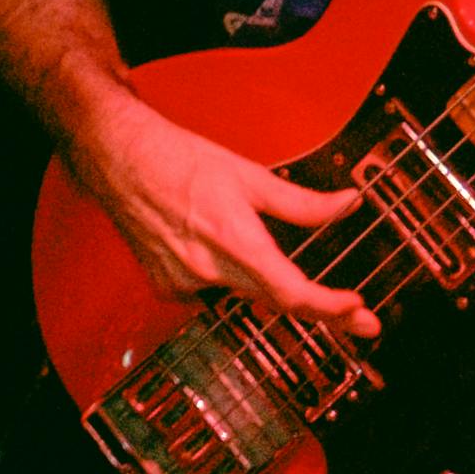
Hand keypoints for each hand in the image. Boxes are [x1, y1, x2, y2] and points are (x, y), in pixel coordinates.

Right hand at [64, 87, 377, 332]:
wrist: (117, 155)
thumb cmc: (177, 158)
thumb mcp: (248, 175)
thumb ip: (302, 202)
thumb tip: (348, 204)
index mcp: (234, 238)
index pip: (290, 292)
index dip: (329, 308)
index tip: (358, 311)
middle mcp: (208, 268)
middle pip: (276, 303)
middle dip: (322, 312)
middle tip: (357, 318)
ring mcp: (184, 281)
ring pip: (244, 297)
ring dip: (267, 288)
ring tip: (270, 264)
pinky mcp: (167, 286)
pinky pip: (212, 293)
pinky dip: (226, 279)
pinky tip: (215, 251)